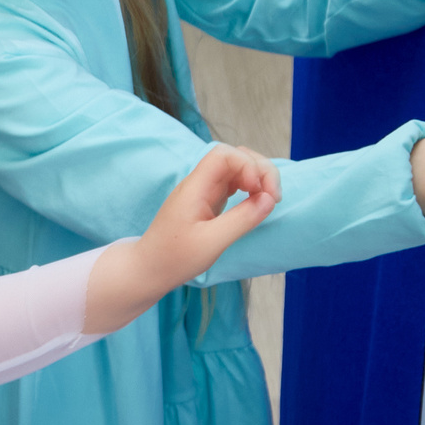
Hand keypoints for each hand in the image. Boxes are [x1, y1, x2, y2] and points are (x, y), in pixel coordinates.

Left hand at [84, 144, 279, 333]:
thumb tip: (270, 199)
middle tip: (274, 198)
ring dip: (257, 178)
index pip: (223, 155)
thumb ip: (242, 220)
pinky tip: (257, 203)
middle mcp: (200, 183)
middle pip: (235, 157)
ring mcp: (204, 191)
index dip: (248, 165)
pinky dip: (250, 189)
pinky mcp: (209, 202)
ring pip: (237, 169)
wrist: (149, 269)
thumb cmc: (175, 258)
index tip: (259, 191)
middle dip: (259, 170)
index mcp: (195, 187)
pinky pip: (233, 184)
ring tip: (269, 200)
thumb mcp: (211, 243)